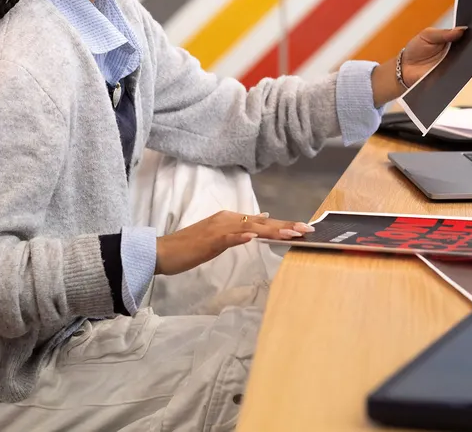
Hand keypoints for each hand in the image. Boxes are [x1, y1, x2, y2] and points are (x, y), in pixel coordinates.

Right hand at [154, 211, 313, 275]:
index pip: (262, 222)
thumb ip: (239, 230)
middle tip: (307, 229)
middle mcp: (227, 219)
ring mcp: (218, 229)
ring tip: (291, 232)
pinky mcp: (209, 240)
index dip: (283, 225)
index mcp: (230, 219)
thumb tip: (261, 223)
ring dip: (271, 230)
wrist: (164, 251)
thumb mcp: (220, 238)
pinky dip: (241, 237)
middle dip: (285, 226)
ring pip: (250, 228)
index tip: (304, 228)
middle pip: (261, 223)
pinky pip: (228, 238)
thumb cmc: (190, 247)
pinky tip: (254, 237)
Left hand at [370, 26, 466, 106]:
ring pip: (466, 63)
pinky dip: (458, 73)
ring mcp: (454, 67)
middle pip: (469, 50)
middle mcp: (456, 54)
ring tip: (467, 54)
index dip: (471, 34)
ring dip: (467, 60)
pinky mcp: (450, 78)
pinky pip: (458, 76)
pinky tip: (458, 68)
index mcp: (452, 41)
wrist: (404, 69)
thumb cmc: (415, 49)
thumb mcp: (427, 35)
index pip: (466, 37)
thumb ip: (443, 33)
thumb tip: (461, 30)